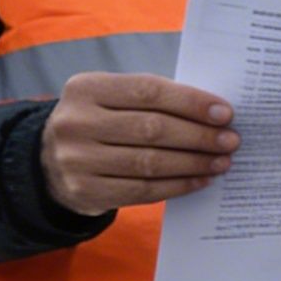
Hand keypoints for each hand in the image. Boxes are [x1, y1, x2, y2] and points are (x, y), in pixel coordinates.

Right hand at [40, 72, 236, 214]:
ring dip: (194, 162)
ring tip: (222, 161)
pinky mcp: (85, 191)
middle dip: (199, 135)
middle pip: (152, 128)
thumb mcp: (112, 100)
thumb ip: (152, 100)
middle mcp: (76, 122)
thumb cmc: (100, 123)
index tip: (225, 112)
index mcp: (86, 88)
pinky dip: (178, 185)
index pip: (148, 91)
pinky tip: (200, 180)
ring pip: (150, 162)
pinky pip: (143, 190)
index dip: (191, 102)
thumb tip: (214, 113)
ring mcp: (76, 160)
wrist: (50, 163)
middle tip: (231, 140)